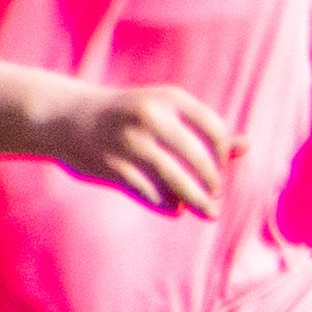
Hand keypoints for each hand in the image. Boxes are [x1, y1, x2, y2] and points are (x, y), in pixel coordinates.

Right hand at [39, 77, 235, 215]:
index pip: (215, 131)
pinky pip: (150, 193)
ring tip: (210, 212)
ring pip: (177, 182)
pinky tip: (175, 209)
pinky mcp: (111, 167)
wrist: (65, 118)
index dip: (223, 155)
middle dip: (213, 183)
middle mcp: (151, 117)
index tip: (219, 167)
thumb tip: (246, 147)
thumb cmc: (127, 116)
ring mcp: (129, 143)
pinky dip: (167, 205)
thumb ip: (203, 129)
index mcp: (171, 99)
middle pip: (199, 160)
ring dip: (197, 201)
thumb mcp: (164, 111)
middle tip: (215, 196)